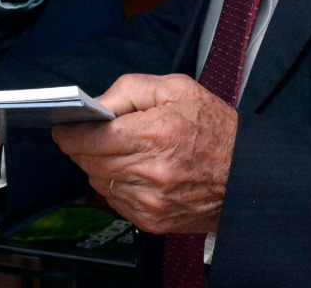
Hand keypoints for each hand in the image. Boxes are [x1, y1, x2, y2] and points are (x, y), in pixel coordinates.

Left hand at [52, 73, 234, 234]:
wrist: (247, 174)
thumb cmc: (214, 127)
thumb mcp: (177, 88)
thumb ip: (129, 90)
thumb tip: (96, 105)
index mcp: (154, 134)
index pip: (91, 139)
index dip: (70, 133)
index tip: (63, 127)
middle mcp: (149, 171)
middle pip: (89, 162)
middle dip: (81, 147)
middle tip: (87, 135)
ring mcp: (150, 201)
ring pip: (99, 182)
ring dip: (99, 166)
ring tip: (116, 151)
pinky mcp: (153, 220)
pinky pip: (115, 201)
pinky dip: (115, 185)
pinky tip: (132, 171)